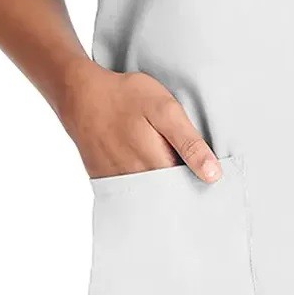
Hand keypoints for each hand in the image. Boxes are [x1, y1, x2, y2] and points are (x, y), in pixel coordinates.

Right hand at [56, 59, 221, 182]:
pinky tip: (147, 170)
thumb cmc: (126, 97)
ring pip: (149, 198)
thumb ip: (189, 143)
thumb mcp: (165, 110)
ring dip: (162, 191)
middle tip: (191, 174)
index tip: (209, 179)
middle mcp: (136, 182)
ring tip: (169, 171)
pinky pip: (130, 193)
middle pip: (168, 199)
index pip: (188, 192)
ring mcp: (118, 183)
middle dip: (182, 192)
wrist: (80, 95)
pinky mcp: (104, 180)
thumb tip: (213, 175)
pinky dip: (142, 188)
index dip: (200, 185)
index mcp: (156, 166)